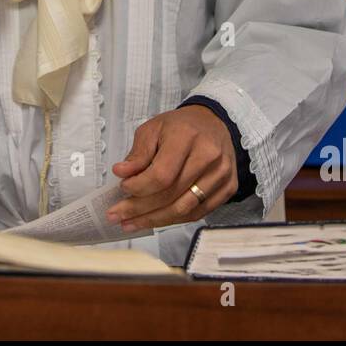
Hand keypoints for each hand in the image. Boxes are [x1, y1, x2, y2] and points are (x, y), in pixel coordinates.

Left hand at [105, 104, 236, 230]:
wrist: (213, 123)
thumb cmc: (181, 127)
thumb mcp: (152, 129)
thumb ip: (138, 153)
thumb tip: (122, 173)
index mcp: (186, 136)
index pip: (161, 175)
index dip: (139, 187)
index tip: (122, 188)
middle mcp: (208, 156)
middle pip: (170, 195)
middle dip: (139, 209)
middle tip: (117, 215)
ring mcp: (221, 174)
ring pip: (183, 209)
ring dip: (154, 220)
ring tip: (131, 223)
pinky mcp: (228, 188)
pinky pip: (197, 213)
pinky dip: (173, 219)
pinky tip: (155, 219)